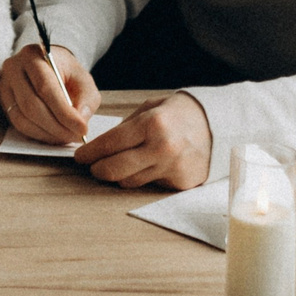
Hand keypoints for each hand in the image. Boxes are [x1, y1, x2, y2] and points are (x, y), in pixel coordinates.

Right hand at [0, 42, 98, 145]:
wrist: (48, 67)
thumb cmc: (66, 73)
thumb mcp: (83, 79)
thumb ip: (86, 99)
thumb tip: (80, 121)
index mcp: (33, 55)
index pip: (45, 87)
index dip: (64, 112)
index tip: (82, 129)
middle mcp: (14, 68)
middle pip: (31, 105)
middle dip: (56, 126)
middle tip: (75, 137)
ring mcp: (5, 86)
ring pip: (23, 118)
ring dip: (48, 134)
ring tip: (67, 137)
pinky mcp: (4, 102)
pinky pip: (18, 125)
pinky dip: (39, 135)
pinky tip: (54, 136)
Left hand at [73, 91, 212, 190]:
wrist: (216, 125)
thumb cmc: (177, 114)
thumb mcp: (150, 109)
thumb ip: (125, 127)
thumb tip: (100, 145)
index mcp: (152, 124)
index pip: (110, 144)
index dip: (90, 153)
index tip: (80, 157)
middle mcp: (162, 148)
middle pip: (115, 169)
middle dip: (97, 169)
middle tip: (92, 167)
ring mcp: (173, 168)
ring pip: (130, 182)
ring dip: (118, 176)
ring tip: (117, 166)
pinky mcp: (181, 183)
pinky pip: (150, 186)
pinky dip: (143, 178)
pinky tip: (147, 167)